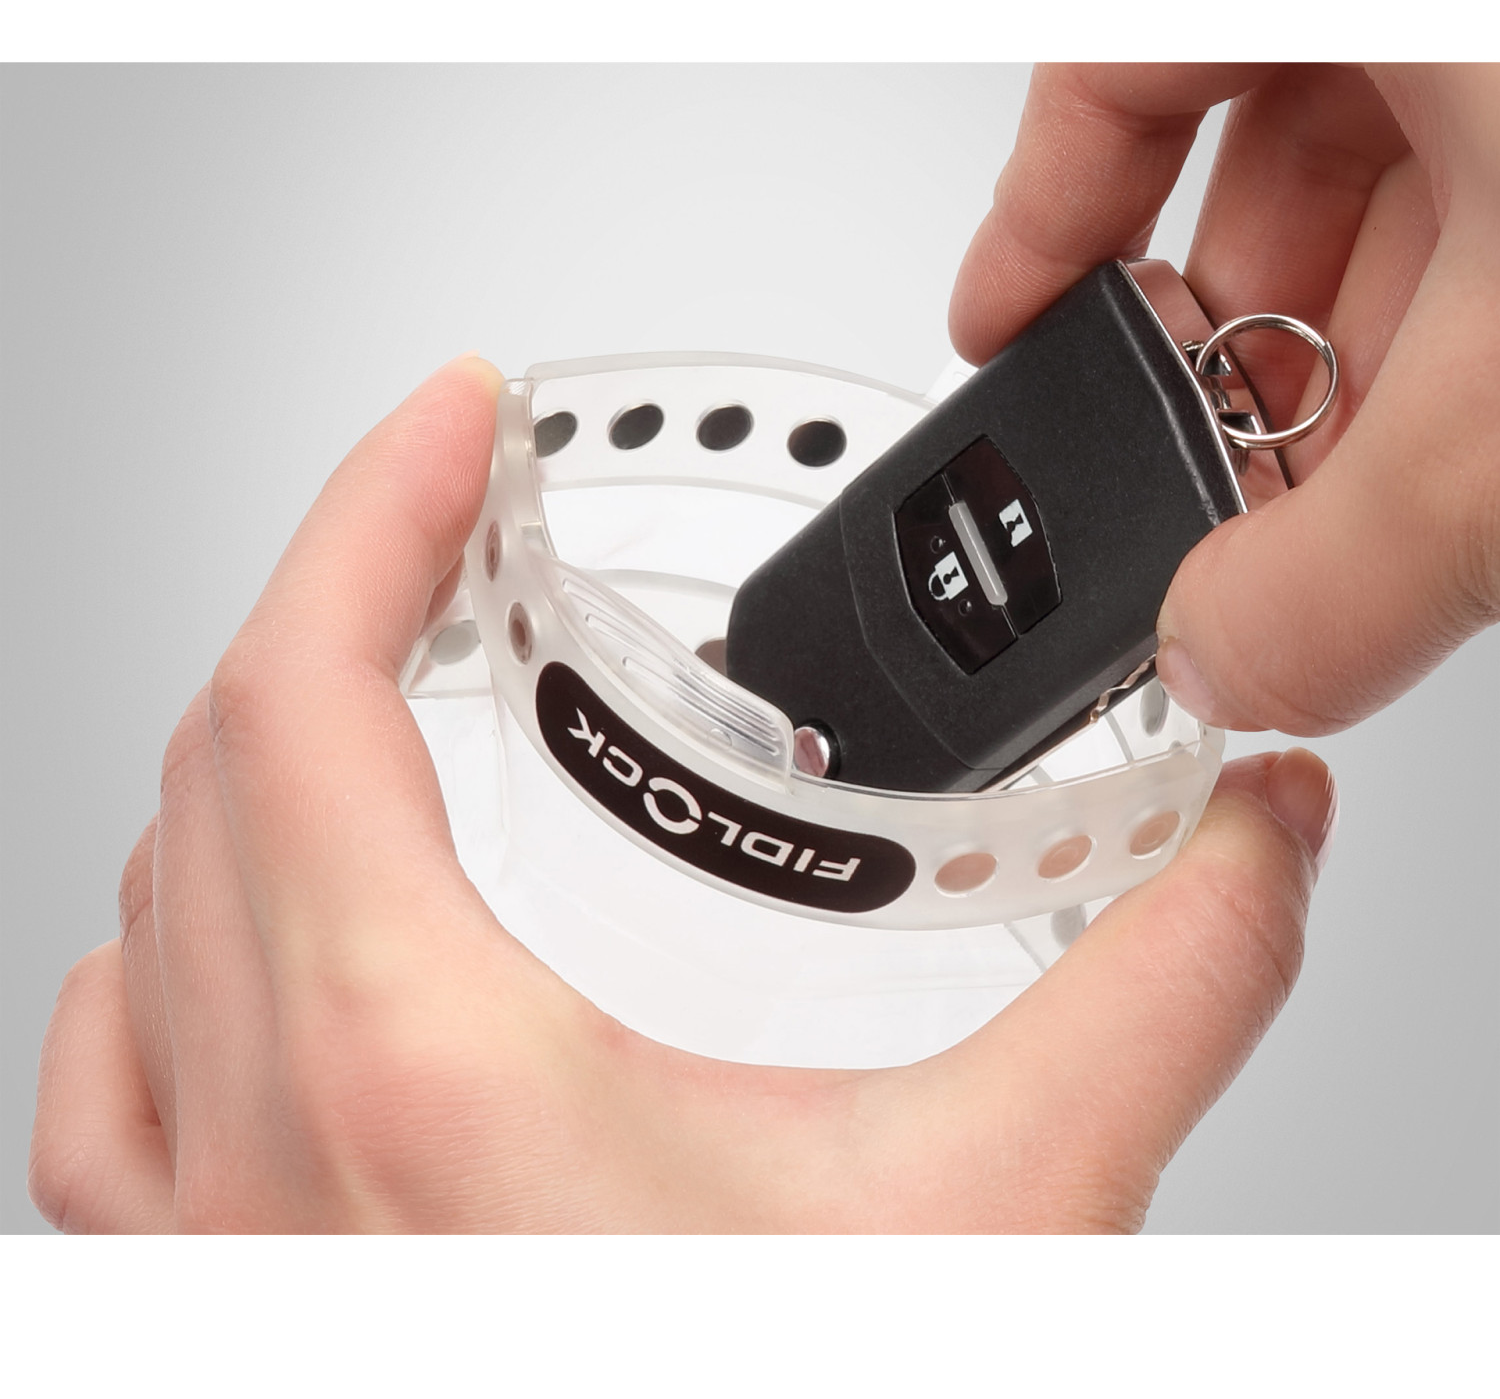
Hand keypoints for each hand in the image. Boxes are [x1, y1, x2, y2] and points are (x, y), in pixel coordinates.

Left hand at [29, 357, 1335, 1232]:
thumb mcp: (1011, 1224)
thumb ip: (1162, 992)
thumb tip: (1258, 842)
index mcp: (418, 1082)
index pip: (302, 684)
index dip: (371, 503)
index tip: (449, 418)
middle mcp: (258, 1167)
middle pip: (219, 768)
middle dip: (330, 602)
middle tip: (435, 532)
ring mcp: (201, 1264)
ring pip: (144, 921)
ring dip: (241, 773)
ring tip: (348, 696)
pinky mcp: (209, 1337)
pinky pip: (108, 1099)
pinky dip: (164, 970)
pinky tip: (235, 962)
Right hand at [950, 63, 1499, 735]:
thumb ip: (1338, 574)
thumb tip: (1226, 664)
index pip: (1114, 51)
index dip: (1034, 209)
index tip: (1002, 324)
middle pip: (1255, 123)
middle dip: (1229, 324)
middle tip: (1229, 457)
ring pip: (1394, 145)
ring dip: (1364, 326)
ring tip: (1380, 462)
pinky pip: (1492, 148)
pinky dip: (1467, 286)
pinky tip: (1474, 402)